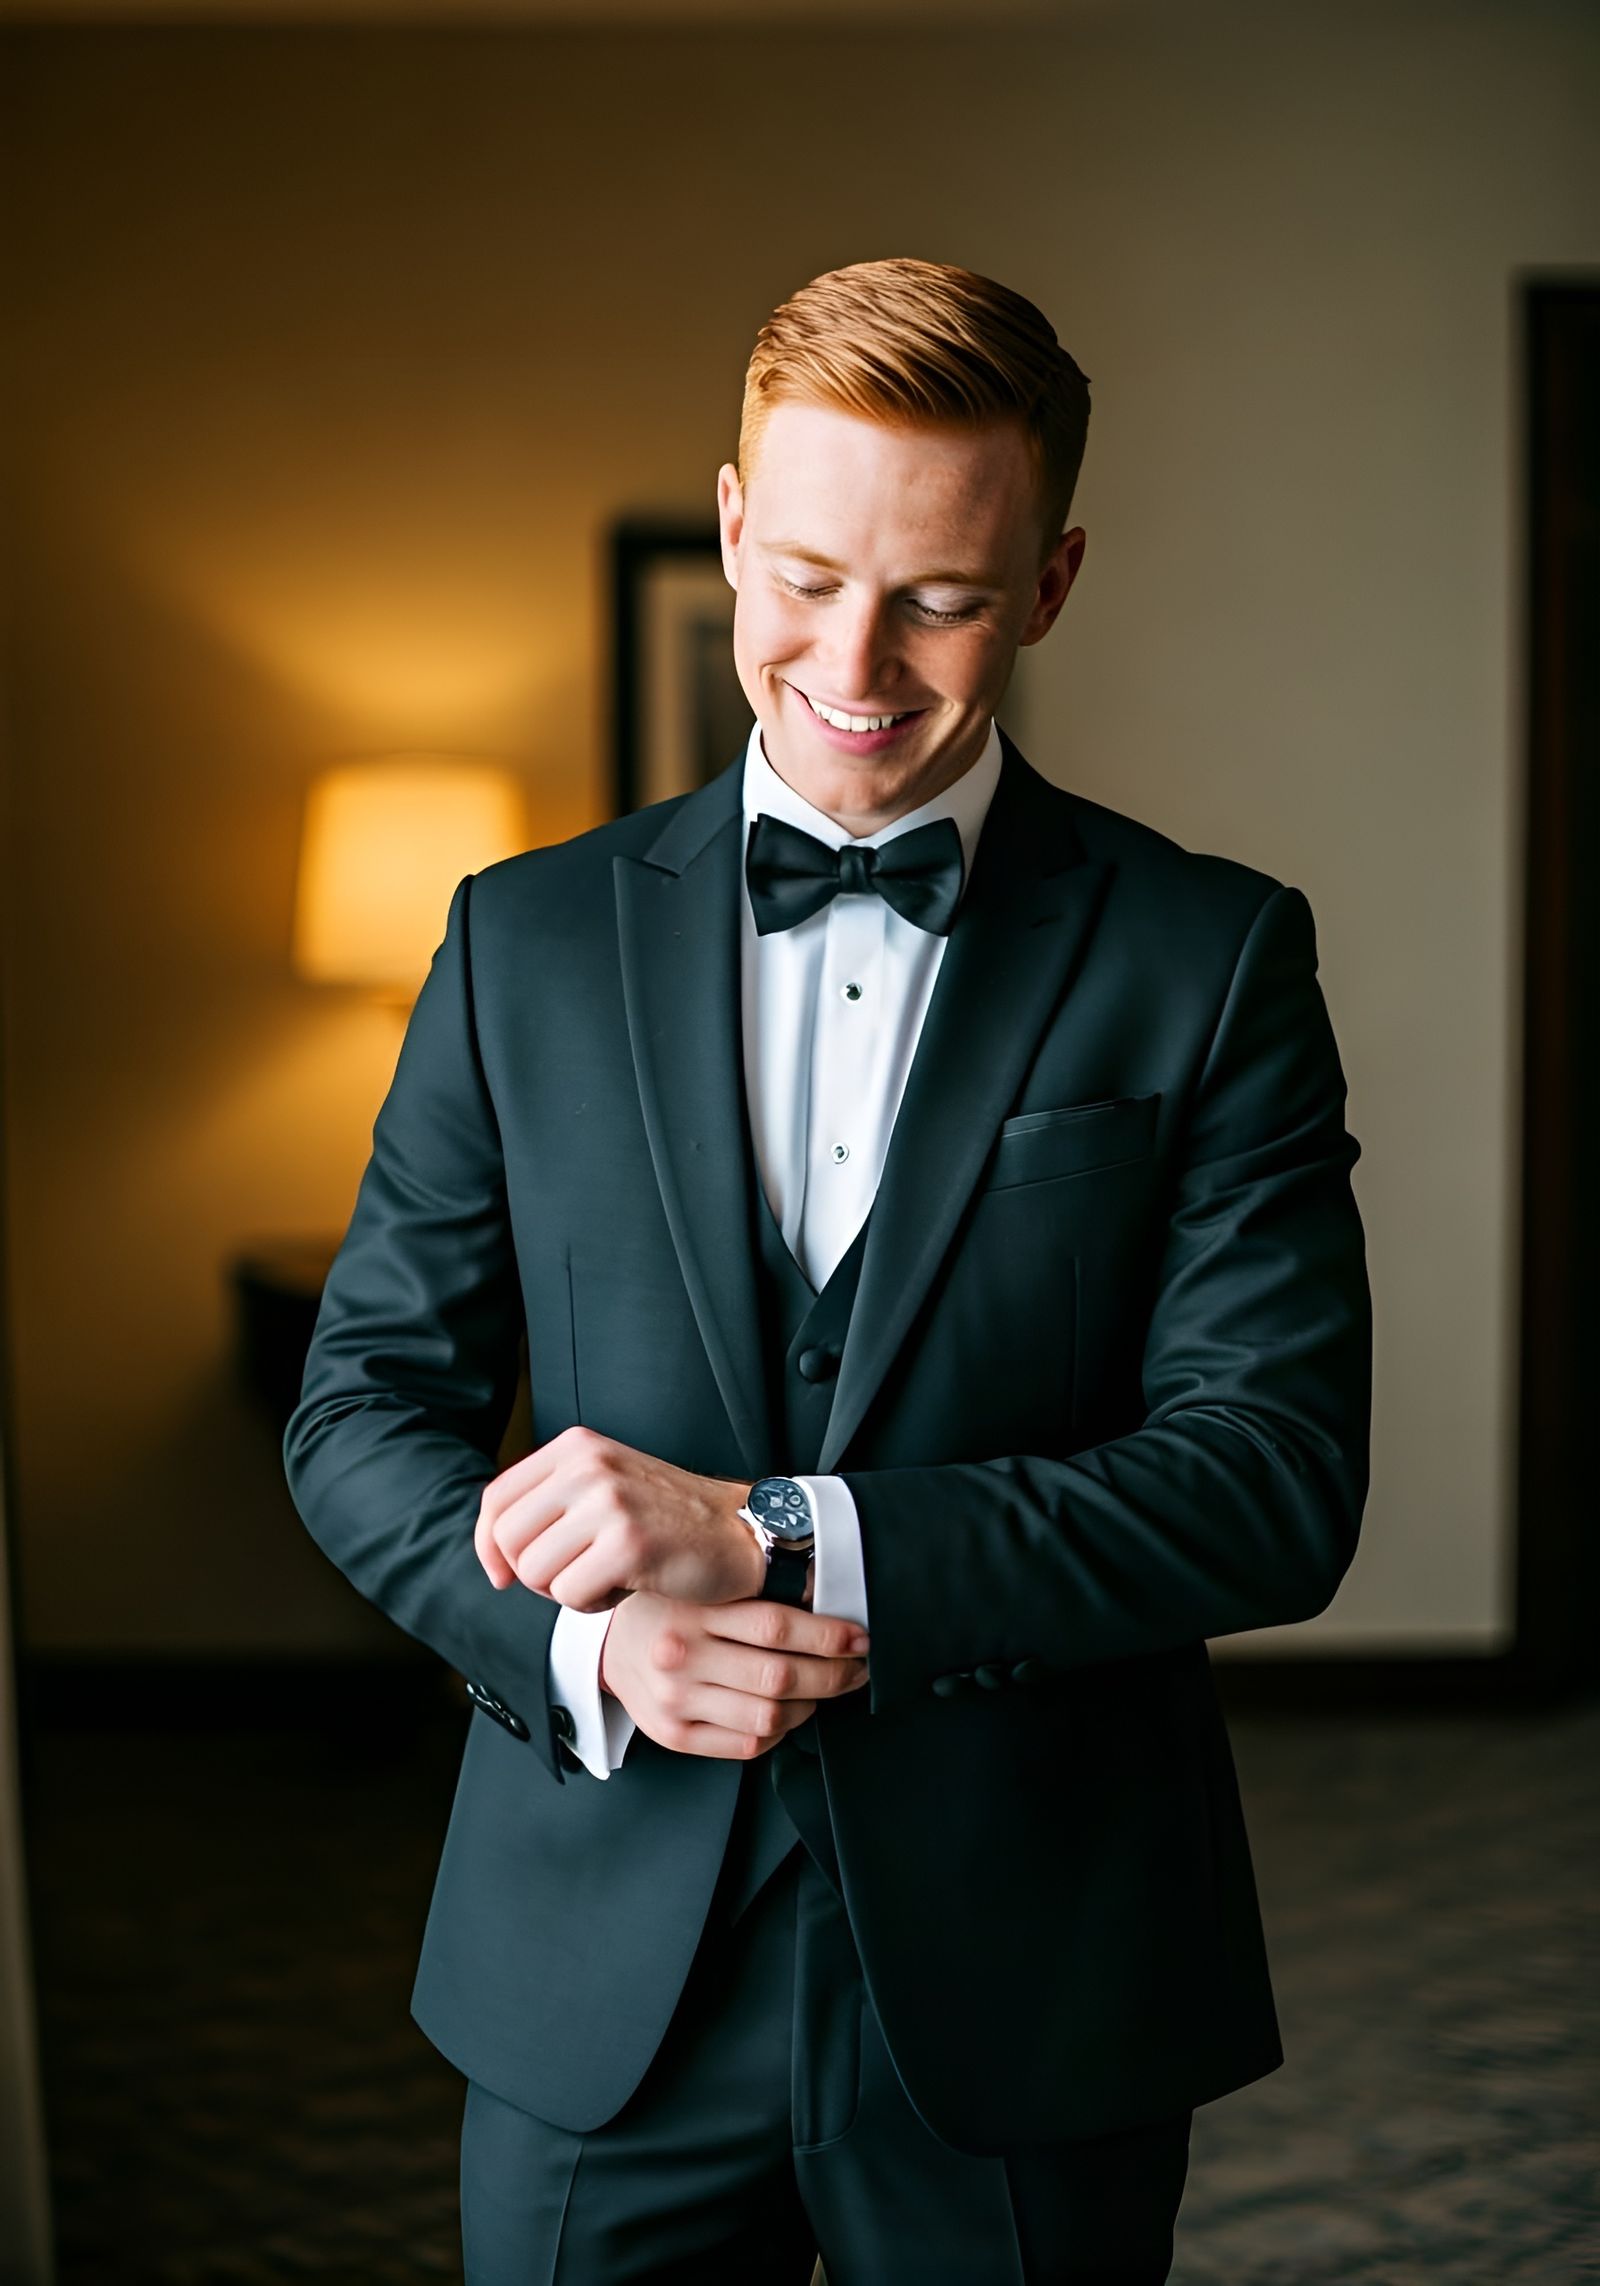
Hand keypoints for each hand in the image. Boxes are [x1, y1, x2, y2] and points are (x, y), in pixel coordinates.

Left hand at [473, 1426, 764, 1610]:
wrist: (740, 1532)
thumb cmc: (668, 1520)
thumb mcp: (603, 1486)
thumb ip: (550, 1502)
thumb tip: (490, 1551)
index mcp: (576, 1447)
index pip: (496, 1500)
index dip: (488, 1545)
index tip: (502, 1574)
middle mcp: (588, 1466)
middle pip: (508, 1540)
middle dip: (532, 1574)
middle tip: (575, 1575)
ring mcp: (610, 1502)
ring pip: (534, 1572)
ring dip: (566, 1591)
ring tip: (607, 1576)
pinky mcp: (629, 1542)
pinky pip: (570, 1595)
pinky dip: (592, 1606)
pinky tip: (624, 1588)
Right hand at [598, 1591, 870, 1759]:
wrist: (610, 1645)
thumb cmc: (669, 1610)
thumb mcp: (704, 1589)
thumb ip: (755, 1597)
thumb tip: (826, 1606)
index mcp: (692, 1613)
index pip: (776, 1627)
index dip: (829, 1636)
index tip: (859, 1639)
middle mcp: (681, 1658)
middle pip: (779, 1677)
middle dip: (833, 1675)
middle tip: (856, 1668)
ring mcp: (676, 1702)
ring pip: (769, 1717)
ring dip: (811, 1705)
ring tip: (822, 1689)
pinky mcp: (675, 1735)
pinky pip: (747, 1746)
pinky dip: (779, 1732)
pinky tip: (787, 1712)